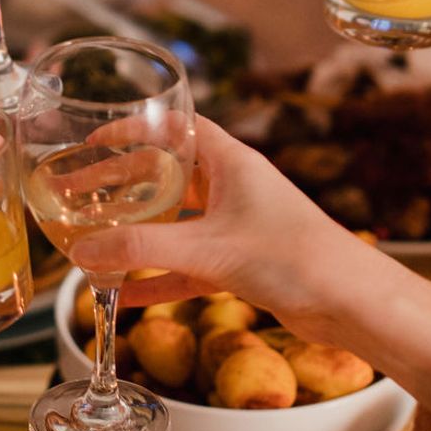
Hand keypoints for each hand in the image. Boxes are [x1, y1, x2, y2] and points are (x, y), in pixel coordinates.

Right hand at [70, 118, 364, 341]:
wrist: (350, 302)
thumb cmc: (293, 257)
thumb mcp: (208, 249)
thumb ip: (143, 251)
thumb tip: (83, 252)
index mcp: (231, 162)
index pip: (177, 128)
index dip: (136, 129)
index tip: (97, 139)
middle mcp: (234, 187)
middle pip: (167, 176)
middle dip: (123, 186)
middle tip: (80, 194)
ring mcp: (238, 226)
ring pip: (175, 223)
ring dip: (137, 233)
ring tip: (94, 241)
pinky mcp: (242, 263)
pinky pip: (188, 264)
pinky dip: (158, 276)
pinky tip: (125, 295)